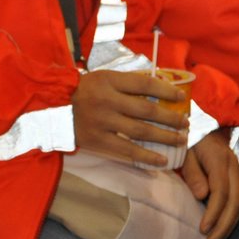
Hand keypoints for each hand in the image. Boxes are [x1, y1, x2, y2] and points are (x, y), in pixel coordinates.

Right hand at [71, 68, 188, 166]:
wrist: (52, 109)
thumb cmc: (82, 91)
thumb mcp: (103, 78)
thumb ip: (127, 83)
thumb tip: (160, 87)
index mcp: (109, 81)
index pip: (144, 84)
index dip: (166, 91)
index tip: (181, 97)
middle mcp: (107, 101)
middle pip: (147, 110)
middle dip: (171, 117)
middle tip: (186, 123)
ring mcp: (102, 122)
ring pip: (140, 131)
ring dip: (164, 136)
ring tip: (181, 140)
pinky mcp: (97, 140)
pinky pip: (126, 150)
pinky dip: (146, 156)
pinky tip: (161, 160)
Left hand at [178, 128, 238, 238]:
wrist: (203, 122)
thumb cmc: (188, 138)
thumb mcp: (185, 150)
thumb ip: (192, 172)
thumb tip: (201, 196)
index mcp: (220, 159)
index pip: (221, 191)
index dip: (213, 212)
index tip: (203, 229)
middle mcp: (233, 167)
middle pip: (236, 201)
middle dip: (224, 225)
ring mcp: (237, 172)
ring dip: (229, 225)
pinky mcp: (236, 178)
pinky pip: (238, 200)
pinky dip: (230, 217)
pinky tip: (220, 229)